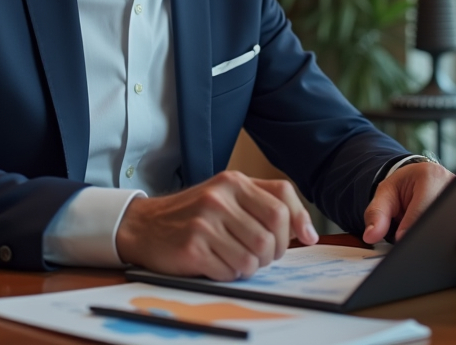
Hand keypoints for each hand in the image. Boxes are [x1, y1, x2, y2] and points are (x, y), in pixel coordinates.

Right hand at [115, 170, 318, 280]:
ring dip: (249, 267)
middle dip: (270, 255)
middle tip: (257, 255)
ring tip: (235, 259)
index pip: (281, 208)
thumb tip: (311, 235)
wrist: (145, 225)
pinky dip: (228, 274)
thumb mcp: (231, 196)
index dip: (292, 231)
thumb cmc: (195, 213)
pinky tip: (216, 263)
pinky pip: (229, 272)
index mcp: (233, 181)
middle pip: (270, 238)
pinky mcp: (192, 247)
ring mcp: (204, 222)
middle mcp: (219, 198)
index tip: (291, 242)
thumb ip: (271, 205)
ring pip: (252, 259)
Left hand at [362, 161, 454, 244]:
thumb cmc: (403, 187)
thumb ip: (376, 214)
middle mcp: (454, 185)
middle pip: (444, 219)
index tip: (402, 241)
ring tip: (425, 251)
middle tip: (414, 252)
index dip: (412, 227)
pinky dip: (452, 244)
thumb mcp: (385, 194)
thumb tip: (371, 236)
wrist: (420, 179)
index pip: (424, 208)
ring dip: (442, 243)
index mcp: (432, 175)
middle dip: (428, 237)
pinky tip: (440, 252)